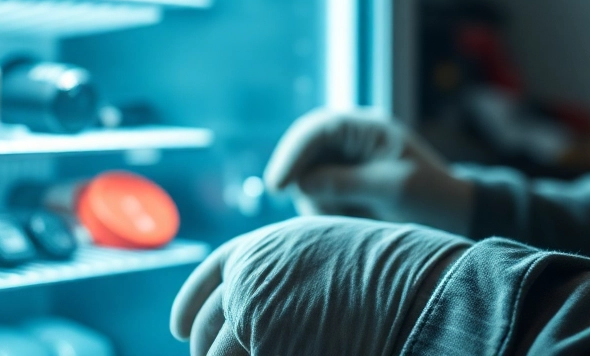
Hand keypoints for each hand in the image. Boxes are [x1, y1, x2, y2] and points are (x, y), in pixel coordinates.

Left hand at [170, 216, 468, 355]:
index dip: (188, 304)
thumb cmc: (384, 272)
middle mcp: (250, 275)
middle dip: (205, 349)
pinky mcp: (266, 346)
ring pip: (218, 355)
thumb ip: (285, 269)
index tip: (177, 328)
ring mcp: (254, 313)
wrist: (411, 284)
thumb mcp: (324, 250)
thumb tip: (253, 300)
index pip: (209, 275)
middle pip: (206, 325)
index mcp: (263, 245)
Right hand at [264, 110, 473, 234]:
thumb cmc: (430, 195)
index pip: (318, 129)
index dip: (293, 154)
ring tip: (348, 219)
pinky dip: (324, 209)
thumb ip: (346, 182)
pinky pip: (316, 194)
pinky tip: (347, 220)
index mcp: (367, 127)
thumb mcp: (392, 189)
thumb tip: (301, 182)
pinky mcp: (342, 183)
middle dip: (303, 181)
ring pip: (306, 177)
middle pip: (304, 152)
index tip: (278, 185)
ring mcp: (344, 160)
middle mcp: (351, 139)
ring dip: (316, 200)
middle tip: (314, 210)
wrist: (452, 215)